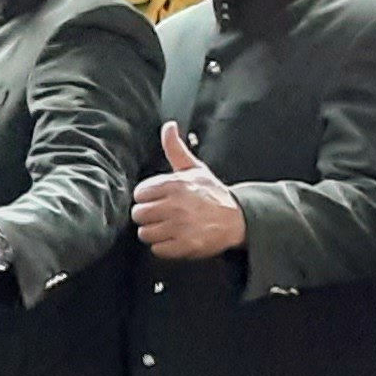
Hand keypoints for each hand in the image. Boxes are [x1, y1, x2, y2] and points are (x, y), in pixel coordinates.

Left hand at [131, 121, 245, 259]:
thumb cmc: (212, 193)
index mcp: (175, 185)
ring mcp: (179, 227)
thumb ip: (175, 148)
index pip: (139, 193)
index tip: (157, 199)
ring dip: (153, 232)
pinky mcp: (184, 246)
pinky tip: (173, 238)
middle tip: (160, 215)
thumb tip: (168, 126)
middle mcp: (175, 206)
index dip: (146, 197)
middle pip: (138, 214)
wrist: (237, 218)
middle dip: (147, 215)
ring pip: (145, 233)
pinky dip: (163, 247)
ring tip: (166, 227)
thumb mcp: (194, 168)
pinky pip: (157, 249)